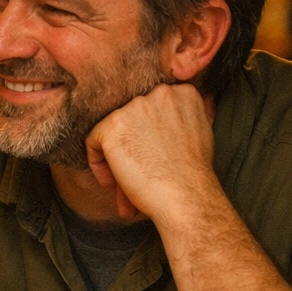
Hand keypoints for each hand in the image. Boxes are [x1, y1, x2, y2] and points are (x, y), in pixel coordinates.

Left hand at [85, 83, 219, 223]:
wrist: (186, 198)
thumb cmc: (192, 175)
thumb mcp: (198, 133)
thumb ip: (181, 117)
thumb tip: (167, 117)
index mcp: (182, 92)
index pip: (151, 109)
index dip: (146, 135)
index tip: (151, 156)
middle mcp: (159, 92)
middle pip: (131, 120)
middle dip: (132, 147)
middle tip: (137, 174)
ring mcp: (135, 107)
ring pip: (113, 131)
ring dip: (115, 158)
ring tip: (126, 184)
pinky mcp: (114, 125)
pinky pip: (94, 141)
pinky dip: (98, 164)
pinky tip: (112, 183)